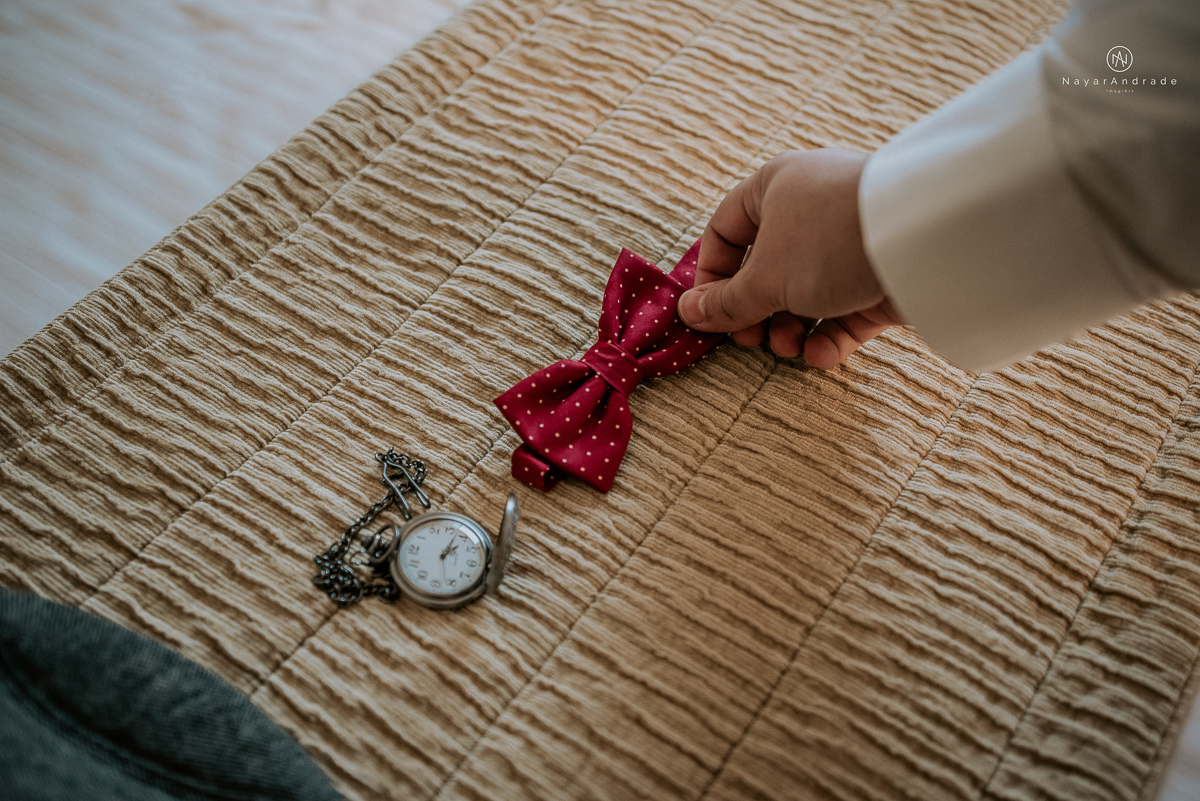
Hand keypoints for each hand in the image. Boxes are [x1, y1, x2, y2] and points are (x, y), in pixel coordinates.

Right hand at [678, 149, 901, 369]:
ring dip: (789, 328)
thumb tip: (688, 313)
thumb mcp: (765, 278)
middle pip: (765, 267)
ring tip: (789, 348)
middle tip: (752, 339)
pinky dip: (829, 335)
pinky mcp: (881, 272)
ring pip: (804, 292)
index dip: (711, 277)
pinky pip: (844, 307)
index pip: (724, 231)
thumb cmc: (830, 241)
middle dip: (755, 312)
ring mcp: (849, 240)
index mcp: (774, 187)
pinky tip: (822, 355)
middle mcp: (810, 207)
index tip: (710, 315)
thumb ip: (725, 302)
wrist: (926, 241)